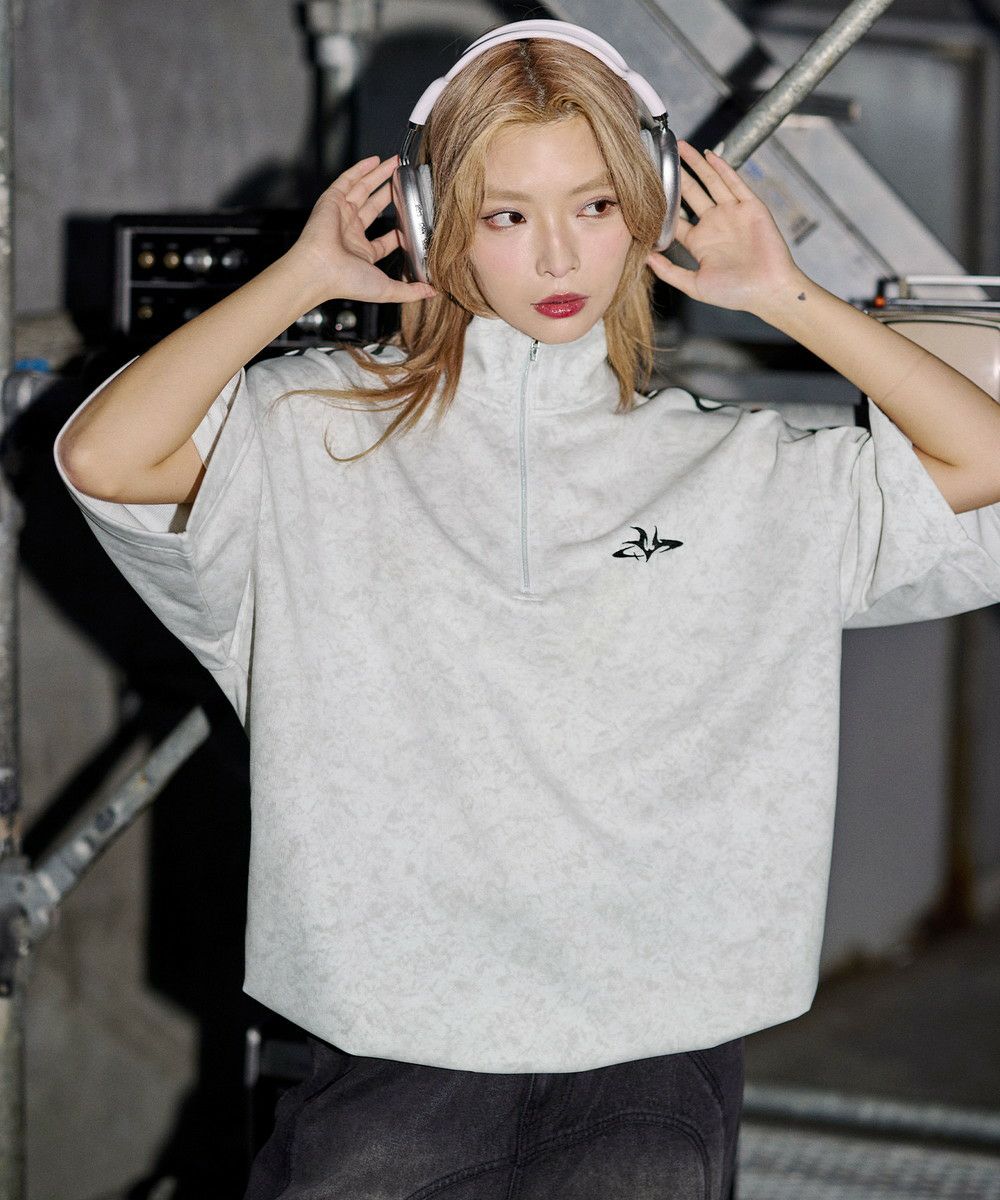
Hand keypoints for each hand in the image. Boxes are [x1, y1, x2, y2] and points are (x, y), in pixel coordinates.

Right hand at [290, 155, 437, 305]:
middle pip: (374, 207)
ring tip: (395, 164)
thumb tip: (432, 292)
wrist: (320, 270)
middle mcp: (350, 233)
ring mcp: (340, 215)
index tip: (411, 222)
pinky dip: (360, 169)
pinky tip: (375, 160)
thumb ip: (411, 290)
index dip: (399, 231)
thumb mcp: (387, 290)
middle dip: (389, 193)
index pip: (384, 240)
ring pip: (363, 190)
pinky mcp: (331, 201)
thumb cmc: (347, 282)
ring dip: (379, 176)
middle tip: (404, 182)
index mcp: (361, 254)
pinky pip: (348, 180)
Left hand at [646, 141, 804, 315]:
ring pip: (710, 182)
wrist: (768, 290)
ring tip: (680, 147)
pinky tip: (709, 155)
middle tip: (660, 158)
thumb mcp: (694, 285)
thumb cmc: (735, 293)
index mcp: (700, 242)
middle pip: (690, 194)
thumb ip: (669, 272)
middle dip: (676, 177)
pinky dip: (722, 168)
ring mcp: (732, 213)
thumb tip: (644, 258)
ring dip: (696, 164)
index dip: (662, 205)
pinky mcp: (751, 207)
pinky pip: (734, 182)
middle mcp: (714, 224)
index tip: (646, 190)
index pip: (676, 218)